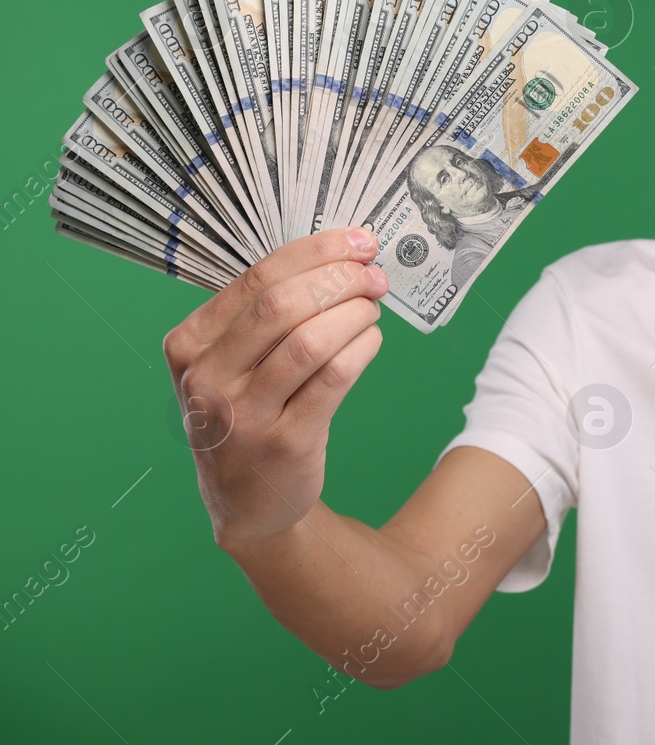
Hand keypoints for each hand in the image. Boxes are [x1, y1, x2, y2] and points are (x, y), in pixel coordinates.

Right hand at [161, 228, 388, 549]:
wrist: (247, 503)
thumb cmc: (247, 415)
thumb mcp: (232, 364)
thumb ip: (267, 314)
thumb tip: (342, 257)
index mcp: (190, 344)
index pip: (258, 277)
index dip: (316, 252)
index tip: (359, 241)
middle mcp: (208, 377)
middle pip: (282, 304)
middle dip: (340, 279)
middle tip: (374, 277)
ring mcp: (242, 414)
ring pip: (309, 340)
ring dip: (355, 313)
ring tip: (374, 307)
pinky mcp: (283, 442)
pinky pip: (333, 379)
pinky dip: (361, 350)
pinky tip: (371, 340)